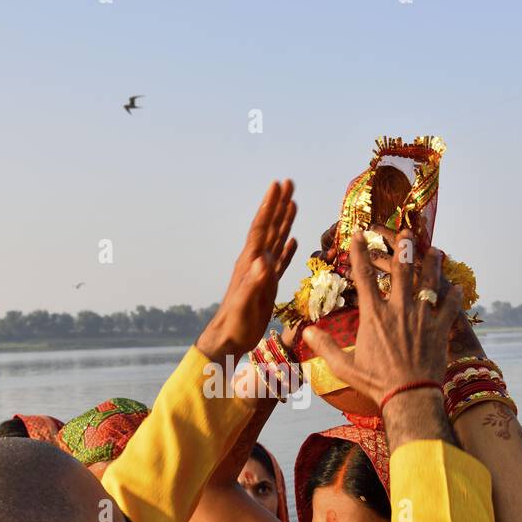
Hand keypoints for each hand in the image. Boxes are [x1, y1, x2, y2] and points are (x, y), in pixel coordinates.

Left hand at [197, 181, 297, 361]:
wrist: (228, 338)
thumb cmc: (235, 323)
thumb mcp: (245, 303)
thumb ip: (255, 281)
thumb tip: (265, 259)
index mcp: (250, 262)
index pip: (261, 227)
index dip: (270, 206)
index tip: (278, 184)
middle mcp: (256, 262)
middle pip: (269, 227)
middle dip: (279, 205)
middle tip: (289, 182)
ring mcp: (262, 272)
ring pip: (276, 240)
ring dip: (284, 221)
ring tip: (293, 202)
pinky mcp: (267, 285)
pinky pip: (280, 261)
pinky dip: (287, 248)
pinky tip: (293, 240)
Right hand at [302, 229, 460, 408]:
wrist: (409, 397)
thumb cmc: (375, 383)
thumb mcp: (344, 367)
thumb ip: (325, 346)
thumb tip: (306, 331)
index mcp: (374, 315)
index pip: (364, 276)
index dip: (360, 252)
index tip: (359, 234)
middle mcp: (399, 310)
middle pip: (402, 270)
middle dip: (403, 247)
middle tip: (405, 231)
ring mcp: (422, 318)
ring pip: (429, 282)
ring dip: (432, 264)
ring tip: (436, 251)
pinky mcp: (440, 330)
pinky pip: (450, 307)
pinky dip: (454, 296)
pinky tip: (457, 287)